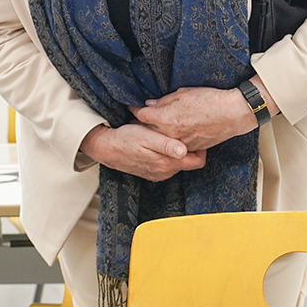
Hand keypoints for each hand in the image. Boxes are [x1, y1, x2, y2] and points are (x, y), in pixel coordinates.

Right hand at [80, 124, 206, 182]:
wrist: (106, 147)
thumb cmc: (126, 138)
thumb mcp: (146, 137)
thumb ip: (166, 145)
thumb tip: (183, 150)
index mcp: (167, 163)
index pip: (198, 161)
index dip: (200, 148)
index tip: (194, 135)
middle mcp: (165, 172)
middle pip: (189, 162)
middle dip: (189, 148)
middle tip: (183, 132)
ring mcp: (159, 174)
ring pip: (178, 163)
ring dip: (178, 151)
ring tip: (170, 136)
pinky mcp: (152, 173)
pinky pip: (168, 165)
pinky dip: (168, 156)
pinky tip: (160, 145)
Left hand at [132, 81, 273, 150]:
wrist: (233, 113)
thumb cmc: (210, 100)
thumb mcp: (183, 93)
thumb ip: (163, 101)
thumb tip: (149, 104)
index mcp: (166, 119)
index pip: (141, 116)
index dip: (134, 110)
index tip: (131, 106)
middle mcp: (171, 135)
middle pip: (148, 131)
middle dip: (142, 124)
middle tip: (138, 118)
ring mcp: (181, 144)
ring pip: (162, 140)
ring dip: (156, 134)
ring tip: (154, 126)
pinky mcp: (192, 148)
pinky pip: (176, 145)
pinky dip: (171, 140)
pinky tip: (172, 133)